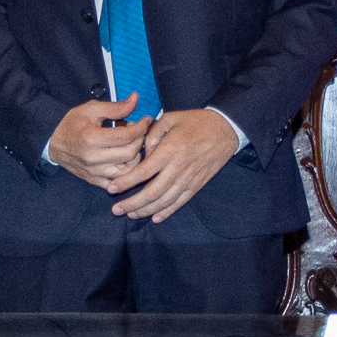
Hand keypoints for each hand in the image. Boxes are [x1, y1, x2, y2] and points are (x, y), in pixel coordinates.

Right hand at [47, 96, 152, 188]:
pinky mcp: (95, 181)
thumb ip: (115, 107)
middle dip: (140, 139)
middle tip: (138, 131)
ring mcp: (95, 172)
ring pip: (128, 170)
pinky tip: (125, 160)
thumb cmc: (72, 124)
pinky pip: (118, 183)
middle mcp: (94, 159)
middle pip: (130, 153)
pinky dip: (127, 173)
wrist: (54, 143)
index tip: (146, 120)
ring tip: (131, 145)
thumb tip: (135, 99)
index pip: (127, 136)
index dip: (142, 127)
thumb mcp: (91, 109)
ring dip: (136, 156)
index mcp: (92, 139)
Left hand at [109, 109, 240, 221]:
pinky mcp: (197, 184)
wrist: (225, 129)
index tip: (111, 188)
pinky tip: (155, 217)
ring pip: (164, 201)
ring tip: (131, 214)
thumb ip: (152, 134)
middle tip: (116, 209)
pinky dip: (167, 211)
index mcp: (169, 150)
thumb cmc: (196, 122)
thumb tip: (142, 153)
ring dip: (146, 210)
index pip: (143, 172)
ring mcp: (189, 178)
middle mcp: (178, 168)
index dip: (126, 182)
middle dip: (132, 203)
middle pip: (152, 192)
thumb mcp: (170, 118)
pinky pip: (180, 202)